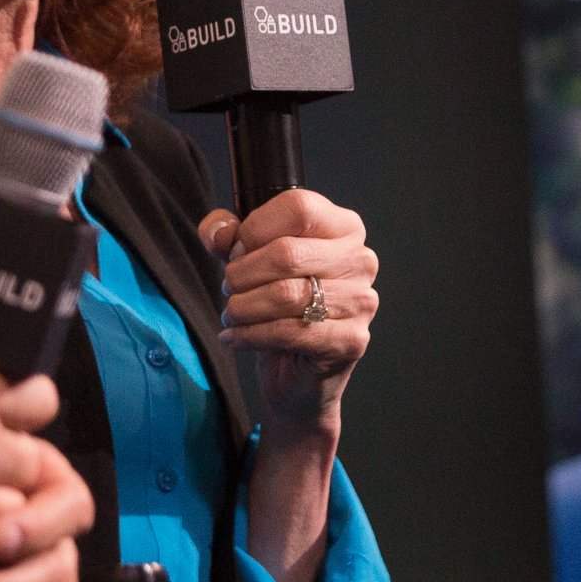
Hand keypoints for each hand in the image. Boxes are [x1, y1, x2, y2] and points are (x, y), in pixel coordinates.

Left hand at [200, 189, 376, 430]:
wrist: (297, 373)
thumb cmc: (277, 307)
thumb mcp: (248, 260)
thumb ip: (227, 235)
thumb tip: (219, 232)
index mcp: (344, 227)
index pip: (298, 207)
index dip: (255, 228)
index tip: (236, 252)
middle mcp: (360, 260)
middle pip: (288, 253)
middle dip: (242, 274)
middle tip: (228, 289)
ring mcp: (361, 301)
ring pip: (287, 295)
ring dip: (243, 307)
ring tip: (231, 314)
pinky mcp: (351, 340)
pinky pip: (290, 332)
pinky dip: (251, 335)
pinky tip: (235, 337)